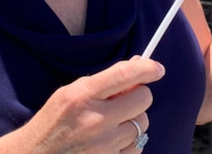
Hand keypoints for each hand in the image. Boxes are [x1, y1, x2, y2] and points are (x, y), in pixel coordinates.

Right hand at [0, 57, 163, 152]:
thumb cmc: (54, 122)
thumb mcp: (71, 92)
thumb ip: (104, 81)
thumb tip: (139, 65)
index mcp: (83, 95)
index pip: (125, 74)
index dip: (147, 68)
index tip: (157, 69)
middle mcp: (95, 120)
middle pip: (143, 99)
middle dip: (138, 96)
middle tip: (125, 100)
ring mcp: (103, 145)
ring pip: (142, 124)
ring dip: (133, 121)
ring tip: (113, 124)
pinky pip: (137, 147)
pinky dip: (130, 143)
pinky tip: (113, 141)